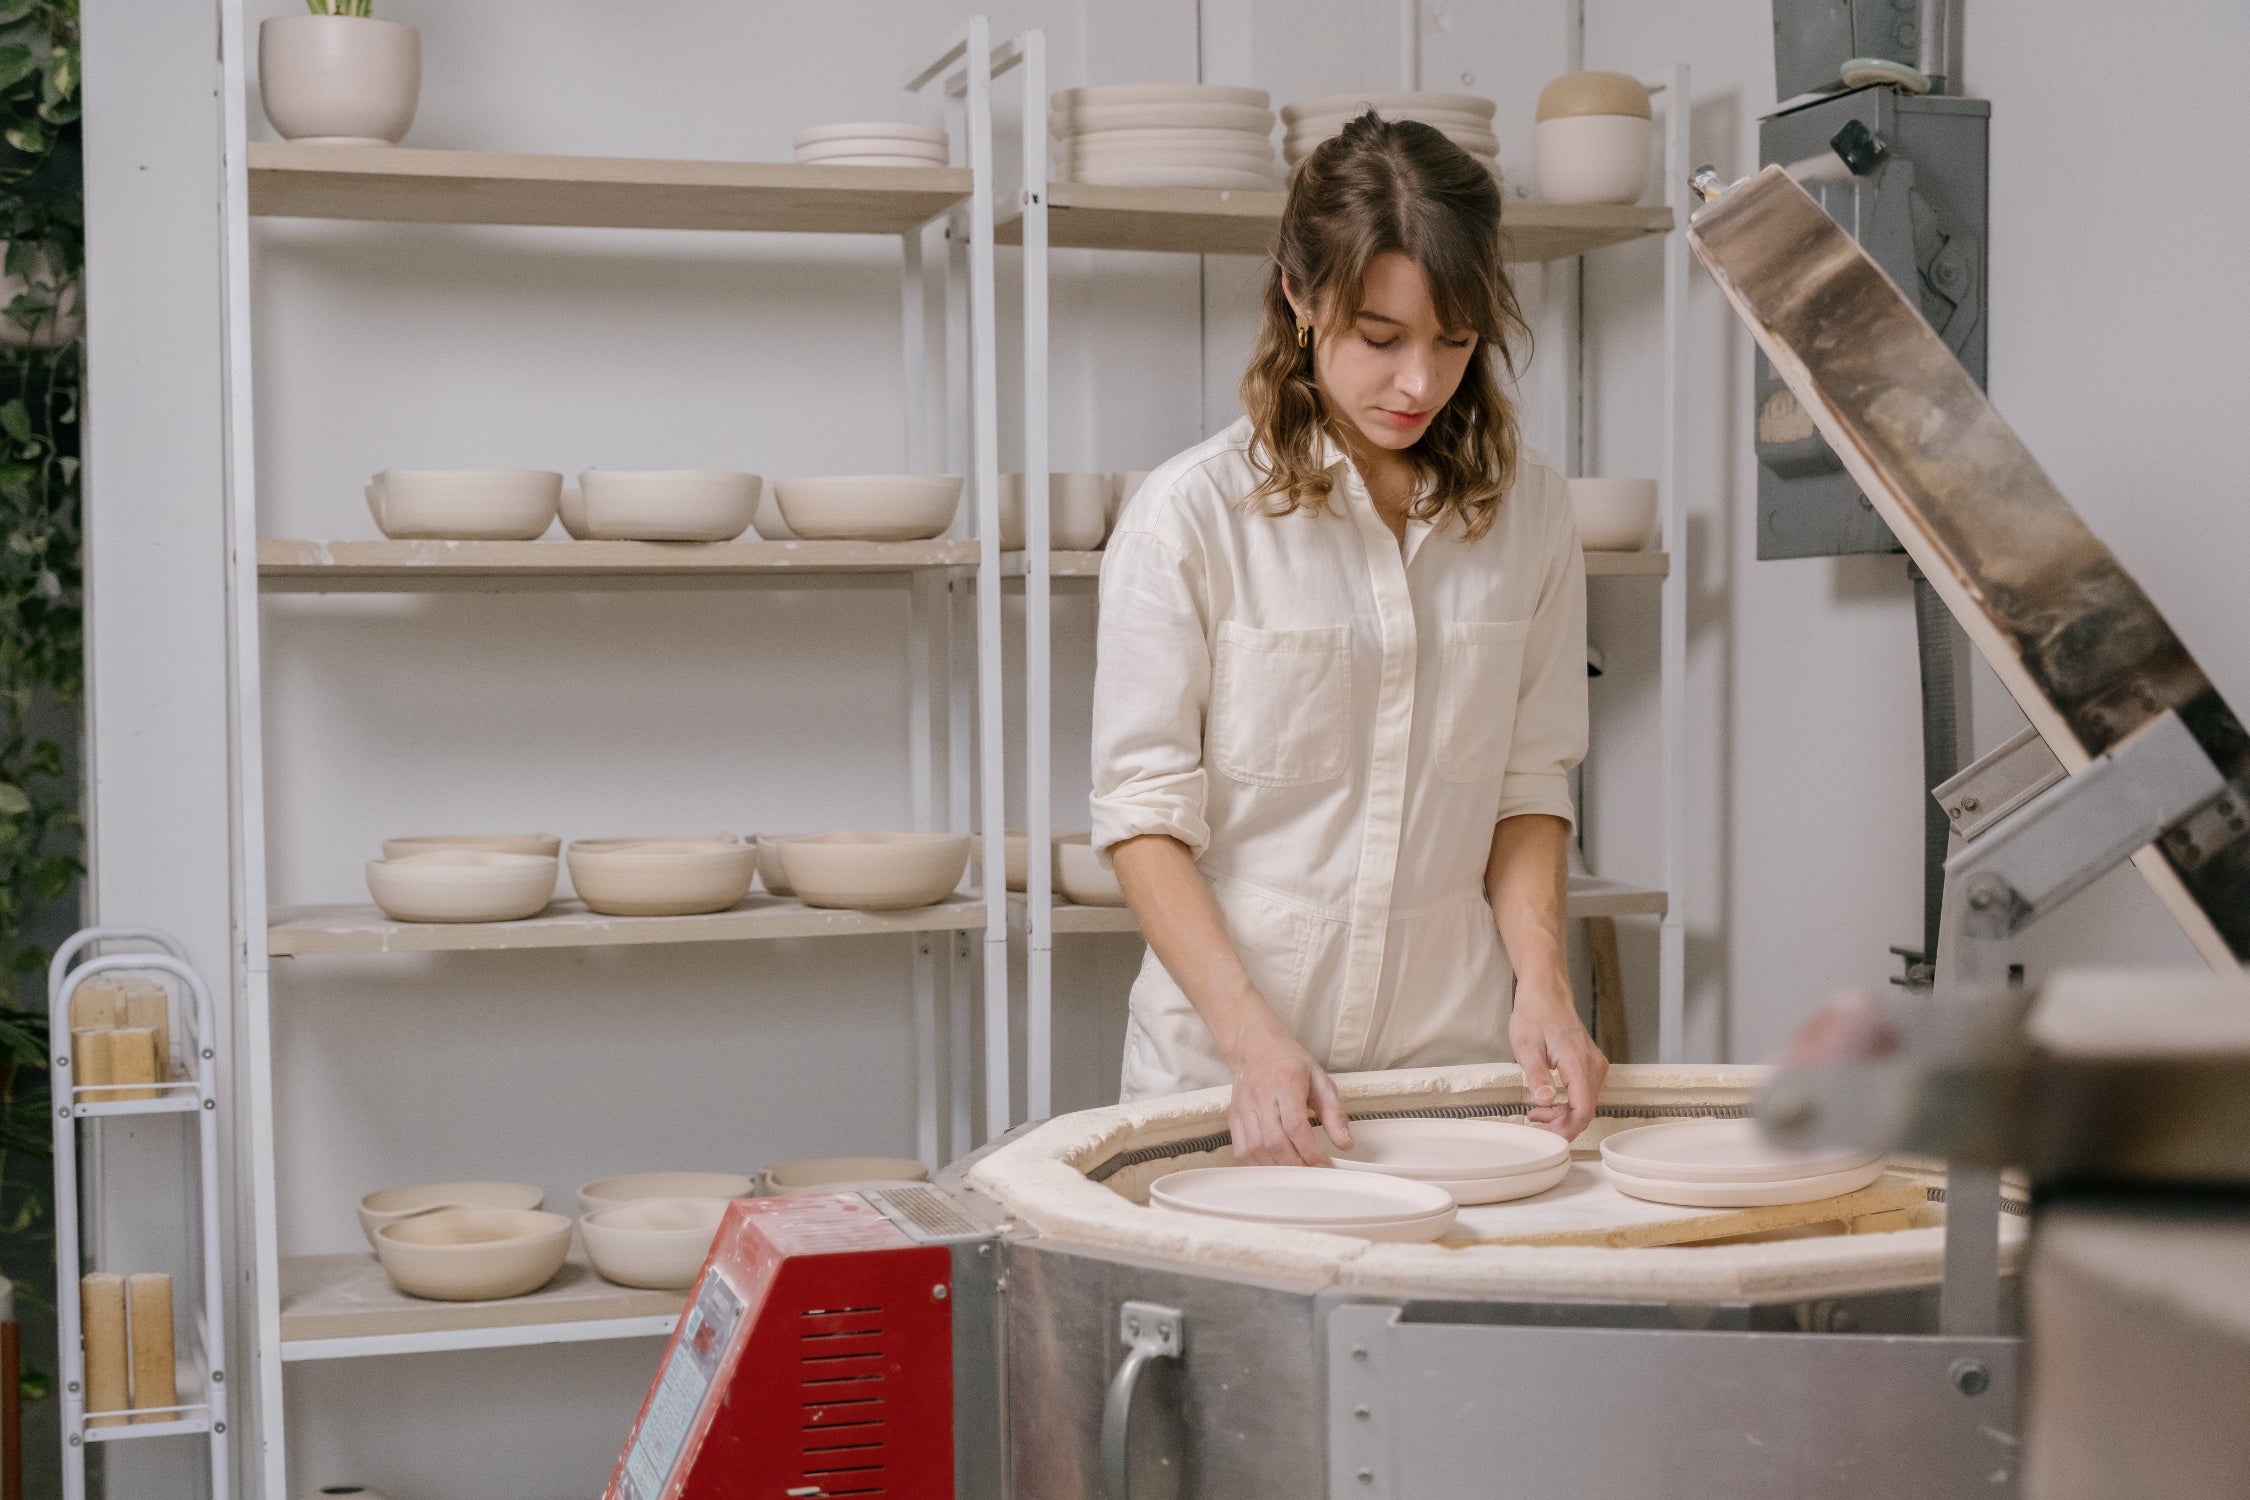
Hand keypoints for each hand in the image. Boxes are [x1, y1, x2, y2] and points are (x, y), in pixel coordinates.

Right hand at [1224, 1020, 1353, 1166]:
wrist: (1255, 1047)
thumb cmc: (1290, 1063)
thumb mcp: (1320, 1081)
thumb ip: (1334, 1113)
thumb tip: (1345, 1144)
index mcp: (1285, 1082)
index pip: (1295, 1125)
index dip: (1310, 1151)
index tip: (1324, 1165)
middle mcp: (1260, 1096)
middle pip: (1274, 1142)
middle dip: (1296, 1165)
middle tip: (1312, 1174)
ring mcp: (1243, 1108)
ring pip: (1256, 1149)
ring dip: (1278, 1169)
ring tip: (1296, 1174)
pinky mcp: (1233, 1117)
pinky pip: (1242, 1150)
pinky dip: (1259, 1165)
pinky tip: (1275, 1167)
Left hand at [1510, 978, 1606, 1139]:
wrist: (1546, 993)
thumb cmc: (1534, 1014)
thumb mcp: (1526, 1046)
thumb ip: (1537, 1074)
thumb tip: (1545, 1100)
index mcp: (1578, 1063)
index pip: (1583, 1111)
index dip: (1565, 1130)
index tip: (1545, 1134)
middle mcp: (1593, 1066)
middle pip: (1585, 1111)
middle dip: (1560, 1125)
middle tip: (1534, 1123)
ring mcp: (1595, 1066)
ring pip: (1586, 1104)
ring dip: (1563, 1116)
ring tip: (1537, 1113)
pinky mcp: (1591, 1065)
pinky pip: (1585, 1094)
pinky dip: (1568, 1104)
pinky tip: (1549, 1103)